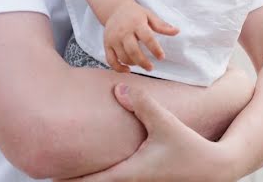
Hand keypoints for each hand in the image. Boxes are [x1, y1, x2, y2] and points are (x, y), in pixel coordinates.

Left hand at [57, 84, 237, 181]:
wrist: (215, 167)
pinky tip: (103, 170)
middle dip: (74, 180)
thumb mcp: (166, 123)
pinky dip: (107, 177)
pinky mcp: (150, 180)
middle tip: (50, 174)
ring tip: (70, 173)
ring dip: (91, 179)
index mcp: (130, 172)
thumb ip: (142, 105)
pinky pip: (122, 180)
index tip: (47, 177)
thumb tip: (118, 90)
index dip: (68, 180)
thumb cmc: (190, 147)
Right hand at [104, 2, 178, 72]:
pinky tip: (128, 70)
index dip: (155, 49)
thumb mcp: (149, 15)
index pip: (147, 38)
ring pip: (123, 57)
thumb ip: (162, 25)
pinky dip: (119, 68)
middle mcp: (123, 31)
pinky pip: (111, 60)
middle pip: (133, 51)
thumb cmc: (135, 13)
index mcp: (136, 23)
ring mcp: (113, 39)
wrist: (115, 9)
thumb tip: (177, 31)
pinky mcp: (106, 44)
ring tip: (142, 64)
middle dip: (143, 62)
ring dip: (134, 64)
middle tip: (151, 68)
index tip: (162, 57)